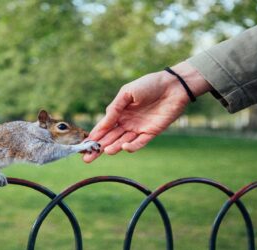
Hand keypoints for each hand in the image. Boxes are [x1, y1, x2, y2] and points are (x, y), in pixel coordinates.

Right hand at [83, 61, 210, 162]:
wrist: (173, 85)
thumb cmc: (149, 84)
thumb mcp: (127, 93)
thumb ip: (114, 108)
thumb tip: (103, 123)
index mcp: (119, 112)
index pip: (103, 127)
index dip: (94, 136)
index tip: (83, 145)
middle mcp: (126, 122)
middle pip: (110, 138)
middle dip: (98, 148)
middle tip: (87, 158)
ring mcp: (138, 128)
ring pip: (122, 141)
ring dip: (113, 147)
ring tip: (105, 151)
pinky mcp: (151, 133)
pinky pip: (139, 142)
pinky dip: (131, 146)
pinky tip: (124, 146)